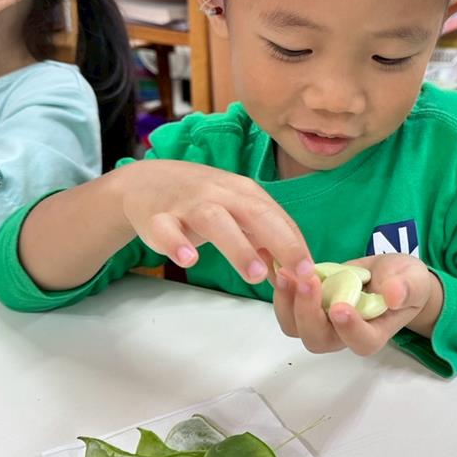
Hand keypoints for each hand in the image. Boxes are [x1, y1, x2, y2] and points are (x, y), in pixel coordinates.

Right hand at [119, 160, 313, 284]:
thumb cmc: (201, 201)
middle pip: (254, 213)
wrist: (145, 181)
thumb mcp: (237, 212)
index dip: (296, 244)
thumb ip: (265, 241)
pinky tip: (188, 259)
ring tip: (255, 275)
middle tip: (297, 273)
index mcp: (243, 193)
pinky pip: (166, 230)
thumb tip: (293, 274)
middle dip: (280, 241)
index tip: (311, 273)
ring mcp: (187, 204)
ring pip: (215, 221)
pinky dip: (176, 243)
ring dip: (237, 247)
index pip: (277, 217)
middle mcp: (219, 194)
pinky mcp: (157, 217)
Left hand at [271, 253, 443, 356]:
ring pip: (296, 326)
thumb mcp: (414, 280)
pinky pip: (287, 305)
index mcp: (373, 333)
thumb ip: (407, 288)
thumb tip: (394, 295)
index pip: (360, 342)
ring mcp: (322, 319)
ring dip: (287, 302)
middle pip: (318, 339)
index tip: (341, 308)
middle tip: (308, 282)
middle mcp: (342, 333)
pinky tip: (277, 266)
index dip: (349, 329)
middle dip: (308, 313)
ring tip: (286, 273)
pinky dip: (281, 288)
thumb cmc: (404, 282)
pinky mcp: (309, 303)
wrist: (389, 275)